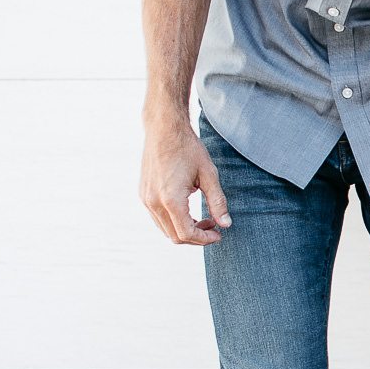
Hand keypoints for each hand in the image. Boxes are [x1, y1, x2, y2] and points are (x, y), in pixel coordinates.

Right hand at [139, 115, 228, 244]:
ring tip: (204, 219)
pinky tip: (189, 211)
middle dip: (196, 237)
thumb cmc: (188, 149)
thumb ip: (217, 202)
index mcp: (170, 199)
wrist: (164, 129)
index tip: (218, 234)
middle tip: (214, 227)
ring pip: (165, 229)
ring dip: (185, 230)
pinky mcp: (143, 194)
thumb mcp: (209, 175)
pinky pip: (158, 218)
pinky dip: (174, 221)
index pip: (186, 233)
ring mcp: (145, 199)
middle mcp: (153, 202)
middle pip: (174, 236)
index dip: (204, 239)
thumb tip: (226, 224)